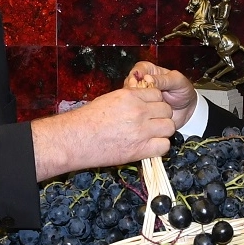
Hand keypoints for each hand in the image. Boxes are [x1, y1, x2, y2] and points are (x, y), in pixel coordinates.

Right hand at [31, 87, 173, 179]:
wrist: (75, 139)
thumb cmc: (86, 120)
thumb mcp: (109, 100)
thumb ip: (129, 99)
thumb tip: (142, 101)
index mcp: (130, 96)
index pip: (158, 95)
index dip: (155, 103)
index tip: (149, 110)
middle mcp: (138, 111)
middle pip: (167, 110)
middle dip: (161, 116)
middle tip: (151, 124)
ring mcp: (141, 131)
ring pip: (169, 127)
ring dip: (163, 132)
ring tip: (151, 136)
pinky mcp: (140, 149)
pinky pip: (164, 146)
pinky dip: (159, 147)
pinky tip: (149, 147)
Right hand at [126, 61, 197, 127]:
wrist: (187, 109)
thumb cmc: (183, 91)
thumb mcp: (177, 81)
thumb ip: (164, 79)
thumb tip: (148, 79)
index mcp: (150, 70)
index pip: (138, 70)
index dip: (135, 76)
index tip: (135, 84)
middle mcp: (143, 82)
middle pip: (130, 83)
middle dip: (132, 90)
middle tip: (136, 96)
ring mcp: (141, 96)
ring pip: (130, 96)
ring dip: (133, 100)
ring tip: (140, 105)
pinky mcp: (142, 107)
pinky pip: (135, 107)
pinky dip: (137, 110)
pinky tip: (141, 112)